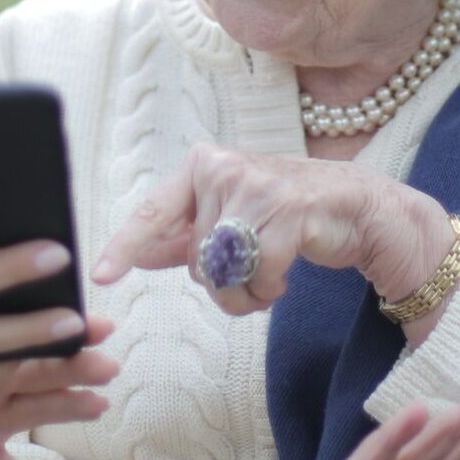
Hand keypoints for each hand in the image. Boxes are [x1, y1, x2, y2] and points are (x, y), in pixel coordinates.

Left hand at [92, 145, 455, 325]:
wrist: (359, 207)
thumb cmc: (288, 214)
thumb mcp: (231, 220)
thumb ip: (185, 236)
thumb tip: (137, 254)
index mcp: (200, 167)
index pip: (153, 213)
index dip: (124, 246)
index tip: (100, 275)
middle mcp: (222, 168)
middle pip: (195, 260)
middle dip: (221, 282)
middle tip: (252, 268)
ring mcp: (256, 185)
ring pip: (223, 272)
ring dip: (247, 292)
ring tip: (270, 273)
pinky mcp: (289, 209)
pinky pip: (259, 277)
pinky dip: (270, 290)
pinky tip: (287, 273)